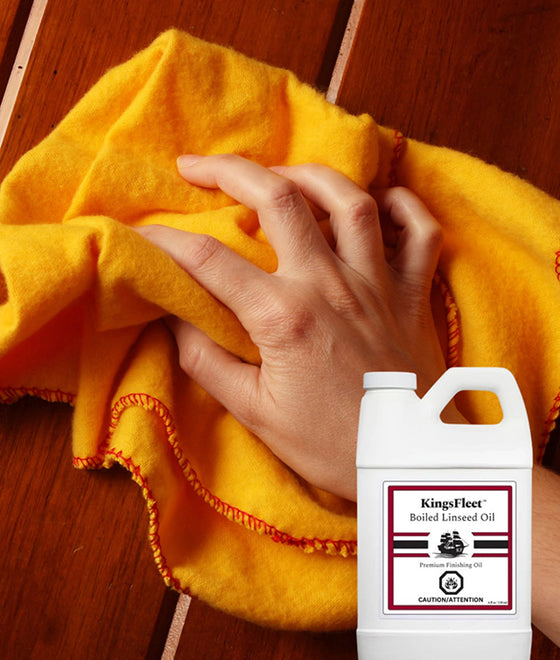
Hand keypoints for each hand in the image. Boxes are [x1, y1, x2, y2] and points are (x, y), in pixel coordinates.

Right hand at [136, 155, 445, 500]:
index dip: (168, 241)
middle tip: (196, 165)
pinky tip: (379, 202)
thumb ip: (207, 360)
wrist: (403, 465)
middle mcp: (330, 285)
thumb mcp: (254, 412)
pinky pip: (421, 233)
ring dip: (311, 175)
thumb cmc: (330, 445)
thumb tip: (175, 318)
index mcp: (284, 316)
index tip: (143, 234)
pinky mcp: (412, 294)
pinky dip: (404, 207)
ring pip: (350, 200)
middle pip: (279, 199)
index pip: (210, 260)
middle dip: (231, 170)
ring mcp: (377, 284)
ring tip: (281, 174)